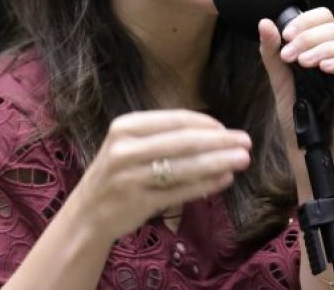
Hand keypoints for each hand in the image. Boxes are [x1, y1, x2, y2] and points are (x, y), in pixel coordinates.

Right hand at [68, 110, 251, 240]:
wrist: (86, 214)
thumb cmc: (117, 174)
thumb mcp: (130, 145)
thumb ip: (164, 136)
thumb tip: (214, 132)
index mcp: (126, 126)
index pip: (175, 120)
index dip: (206, 124)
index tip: (229, 129)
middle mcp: (125, 148)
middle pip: (184, 141)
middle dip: (220, 141)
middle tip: (246, 142)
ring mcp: (131, 176)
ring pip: (184, 167)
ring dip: (219, 162)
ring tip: (242, 160)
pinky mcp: (138, 201)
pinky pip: (180, 191)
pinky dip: (205, 185)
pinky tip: (224, 180)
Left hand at [258, 7, 333, 159]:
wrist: (309, 146)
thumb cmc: (298, 114)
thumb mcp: (280, 80)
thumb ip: (272, 53)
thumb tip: (264, 23)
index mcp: (323, 47)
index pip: (323, 18)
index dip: (305, 21)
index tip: (285, 36)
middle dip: (309, 37)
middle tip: (290, 55)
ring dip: (324, 49)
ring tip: (304, 63)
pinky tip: (325, 69)